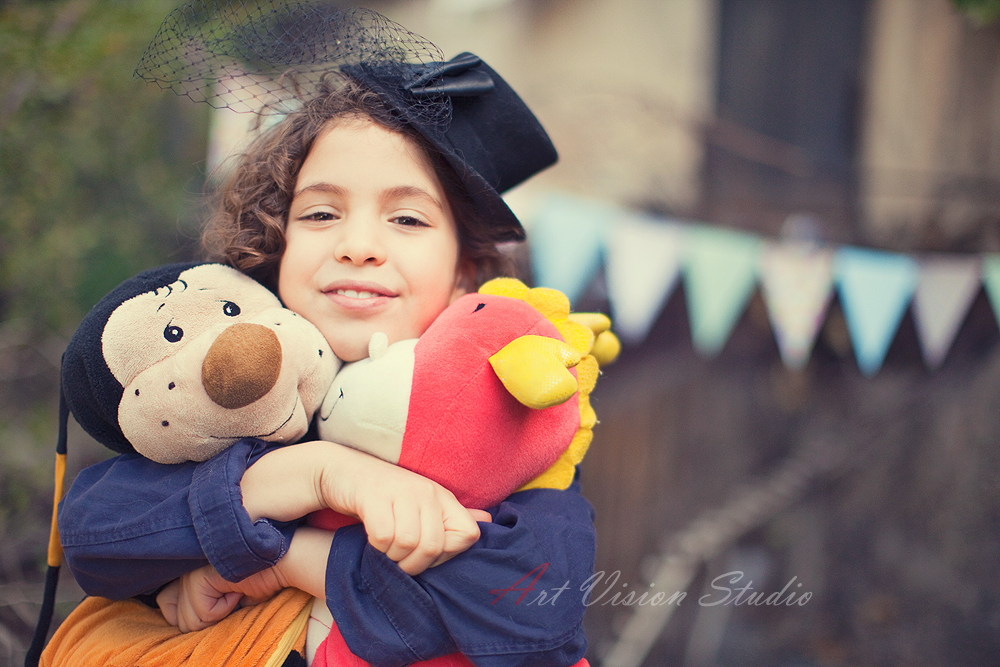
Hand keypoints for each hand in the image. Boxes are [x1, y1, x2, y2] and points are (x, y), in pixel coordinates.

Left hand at [156, 565, 283, 632]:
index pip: (165, 602)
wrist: (280, 563)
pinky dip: (224, 609)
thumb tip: (189, 625)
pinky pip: (203, 614)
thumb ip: (204, 606)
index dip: (188, 615)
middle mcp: (184, 570)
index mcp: (188, 573)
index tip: (215, 607)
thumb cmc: (260, 580)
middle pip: (176, 619)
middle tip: (228, 601)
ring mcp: (189, 574)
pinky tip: (236, 590)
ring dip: (216, 616)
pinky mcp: (198, 578)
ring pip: (188, 622)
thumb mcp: (227, 599)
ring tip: (233, 593)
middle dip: (204, 620)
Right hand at [241, 441, 489, 574]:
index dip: (449, 555)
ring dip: (392, 557)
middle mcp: (426, 491)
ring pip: (409, 544)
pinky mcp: (375, 495)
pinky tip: (370, 540)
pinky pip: (384, 537)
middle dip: (414, 565)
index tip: (426, 556)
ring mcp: (401, 491)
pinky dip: (376, 548)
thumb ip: (450, 517)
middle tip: (398, 561)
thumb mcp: (419, 507)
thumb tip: (489, 522)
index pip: (468, 535)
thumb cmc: (382, 497)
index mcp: (441, 497)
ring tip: (383, 550)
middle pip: (435, 546)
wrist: (339, 471)